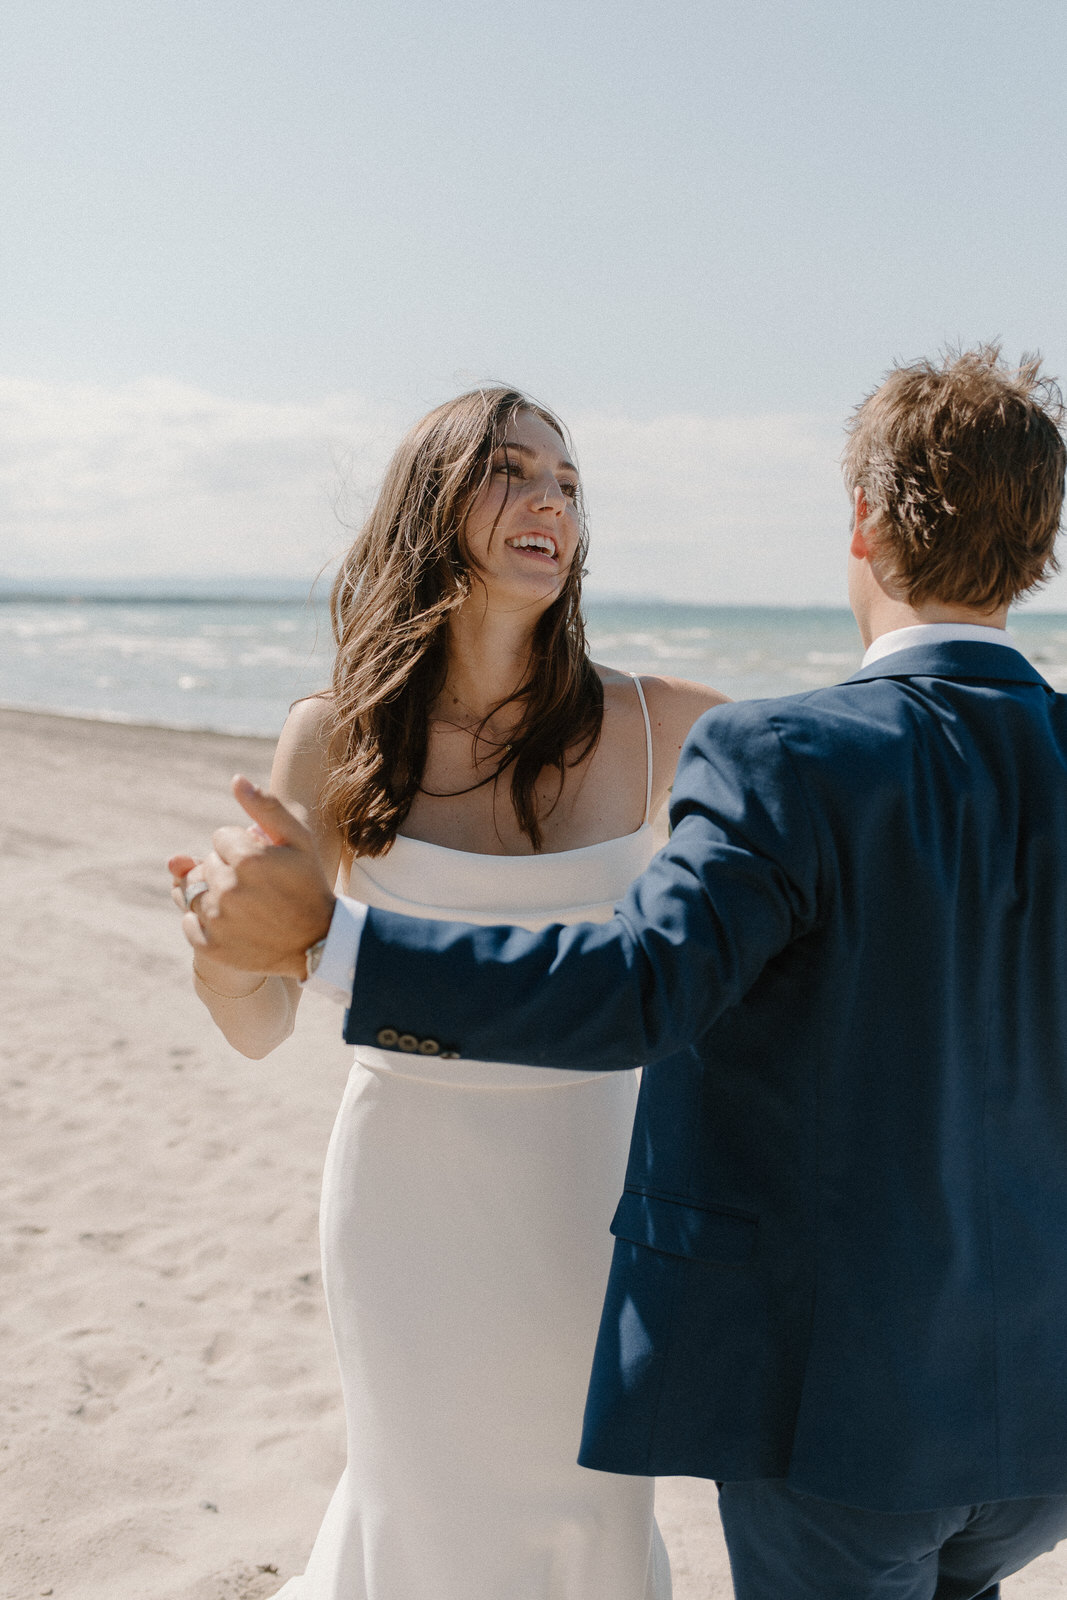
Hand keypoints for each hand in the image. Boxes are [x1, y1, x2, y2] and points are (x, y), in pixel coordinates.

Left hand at [176, 776, 336, 978]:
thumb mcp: (298, 840)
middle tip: (256, 885)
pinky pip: (188, 922)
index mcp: (248, 858)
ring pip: (193, 892)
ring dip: (213, 894)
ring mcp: (218, 920)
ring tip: (243, 904)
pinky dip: (201, 921)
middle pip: (206, 864)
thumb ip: (266, 807)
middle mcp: (228, 888)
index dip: (242, 847)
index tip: (263, 862)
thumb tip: (236, 780)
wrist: (318, 940)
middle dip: (227, 868)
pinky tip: (229, 922)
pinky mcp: (211, 946)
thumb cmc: (309, 884)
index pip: (220, 837)